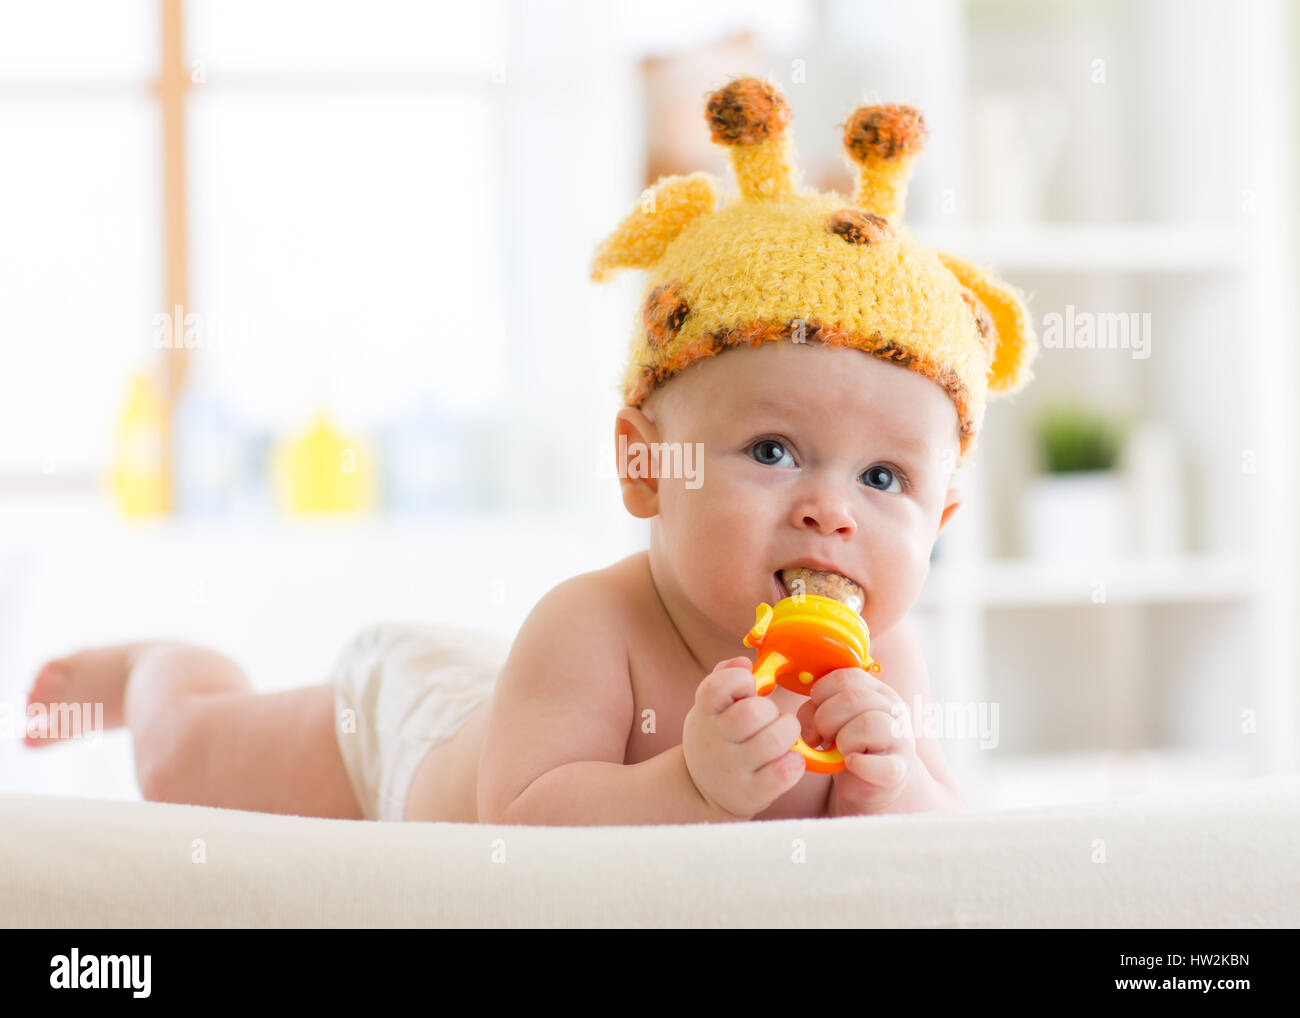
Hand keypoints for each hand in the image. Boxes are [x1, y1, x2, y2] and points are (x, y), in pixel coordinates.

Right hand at [682, 656, 804, 819]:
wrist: (703, 789)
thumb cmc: (718, 736)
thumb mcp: (710, 706)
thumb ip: (724, 676)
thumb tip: (744, 662)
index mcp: (704, 713)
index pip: (718, 685)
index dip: (741, 680)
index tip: (749, 689)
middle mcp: (714, 741)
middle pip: (754, 712)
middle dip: (772, 710)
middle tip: (770, 718)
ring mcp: (732, 769)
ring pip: (775, 741)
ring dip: (788, 734)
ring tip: (783, 736)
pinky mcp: (750, 793)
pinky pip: (784, 773)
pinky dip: (795, 763)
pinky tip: (788, 759)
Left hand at [797, 667, 916, 812]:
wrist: (867, 782)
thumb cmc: (847, 745)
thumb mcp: (829, 721)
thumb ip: (814, 712)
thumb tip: (808, 727)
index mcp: (875, 690)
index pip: (846, 677)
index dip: (821, 693)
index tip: (816, 710)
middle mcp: (893, 708)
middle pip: (852, 698)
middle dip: (826, 719)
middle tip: (825, 736)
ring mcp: (900, 738)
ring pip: (868, 724)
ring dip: (844, 740)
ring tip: (841, 751)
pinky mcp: (899, 769)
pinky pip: (883, 765)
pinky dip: (861, 765)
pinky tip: (851, 763)